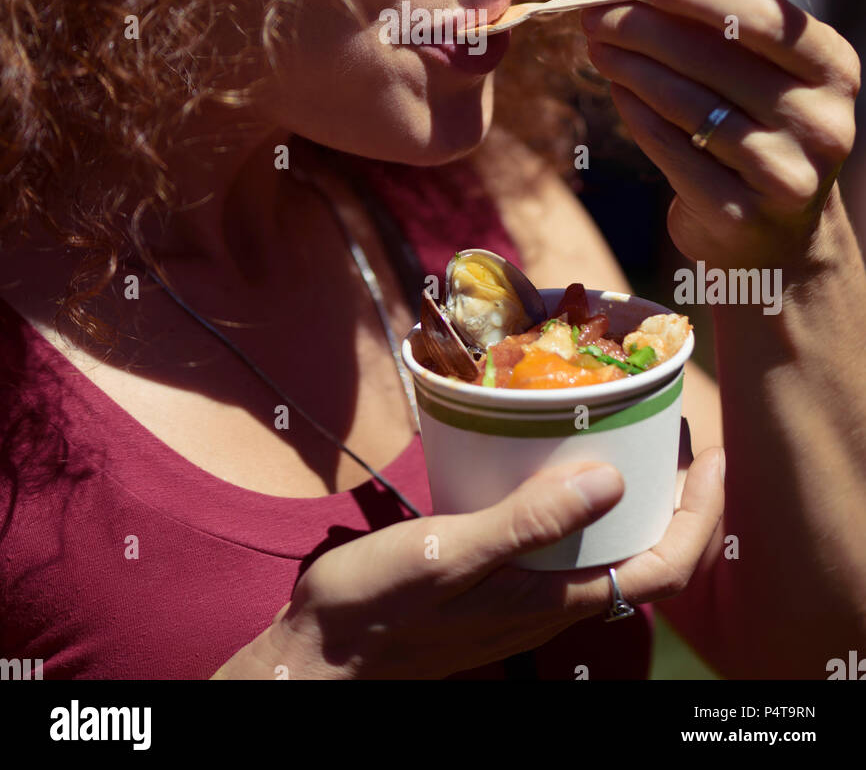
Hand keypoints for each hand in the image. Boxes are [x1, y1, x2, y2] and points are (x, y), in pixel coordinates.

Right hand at [215, 437, 723, 679]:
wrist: (324, 654)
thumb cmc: (380, 607)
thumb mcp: (451, 553)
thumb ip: (527, 522)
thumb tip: (611, 481)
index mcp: (553, 598)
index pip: (663, 567)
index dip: (700, 514)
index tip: (711, 455)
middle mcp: (550, 601)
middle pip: (647, 558)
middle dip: (679, 501)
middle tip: (678, 437)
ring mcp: (524, 595)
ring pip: (608, 551)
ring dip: (635, 501)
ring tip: (632, 441)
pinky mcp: (496, 582)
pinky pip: (563, 544)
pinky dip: (581, 503)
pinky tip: (554, 465)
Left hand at [580, 0, 859, 269]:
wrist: (777, 235)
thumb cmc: (761, 118)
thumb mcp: (761, 55)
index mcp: (832, 67)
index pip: (762, 16)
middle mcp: (822, 120)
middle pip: (715, 59)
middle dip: (644, 29)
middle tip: (595, 16)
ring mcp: (785, 171)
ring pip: (687, 103)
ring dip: (630, 69)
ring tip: (598, 48)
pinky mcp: (742, 212)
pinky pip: (672, 149)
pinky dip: (637, 115)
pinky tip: (619, 92)